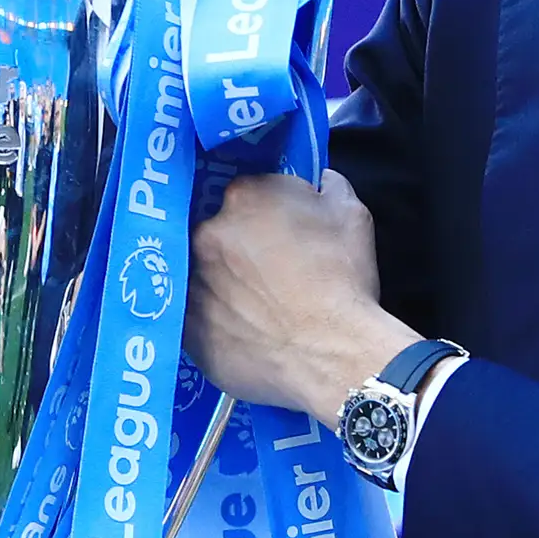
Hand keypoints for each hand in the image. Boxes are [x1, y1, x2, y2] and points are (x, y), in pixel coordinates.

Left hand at [187, 170, 414, 420]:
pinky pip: (196, 318)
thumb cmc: (345, 281)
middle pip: (219, 233)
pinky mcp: (185, 328)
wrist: (333, 354)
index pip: (248, 194)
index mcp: (245, 198)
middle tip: (269, 274)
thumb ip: (330, 188)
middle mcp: (207, 234)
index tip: (282, 233)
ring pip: (204, 275)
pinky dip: (214, 321)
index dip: (268, 214)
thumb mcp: (352, 217)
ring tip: (255, 307)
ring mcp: (191, 282)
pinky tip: (242, 332)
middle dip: (240, 248)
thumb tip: (320, 182)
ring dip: (224, 284)